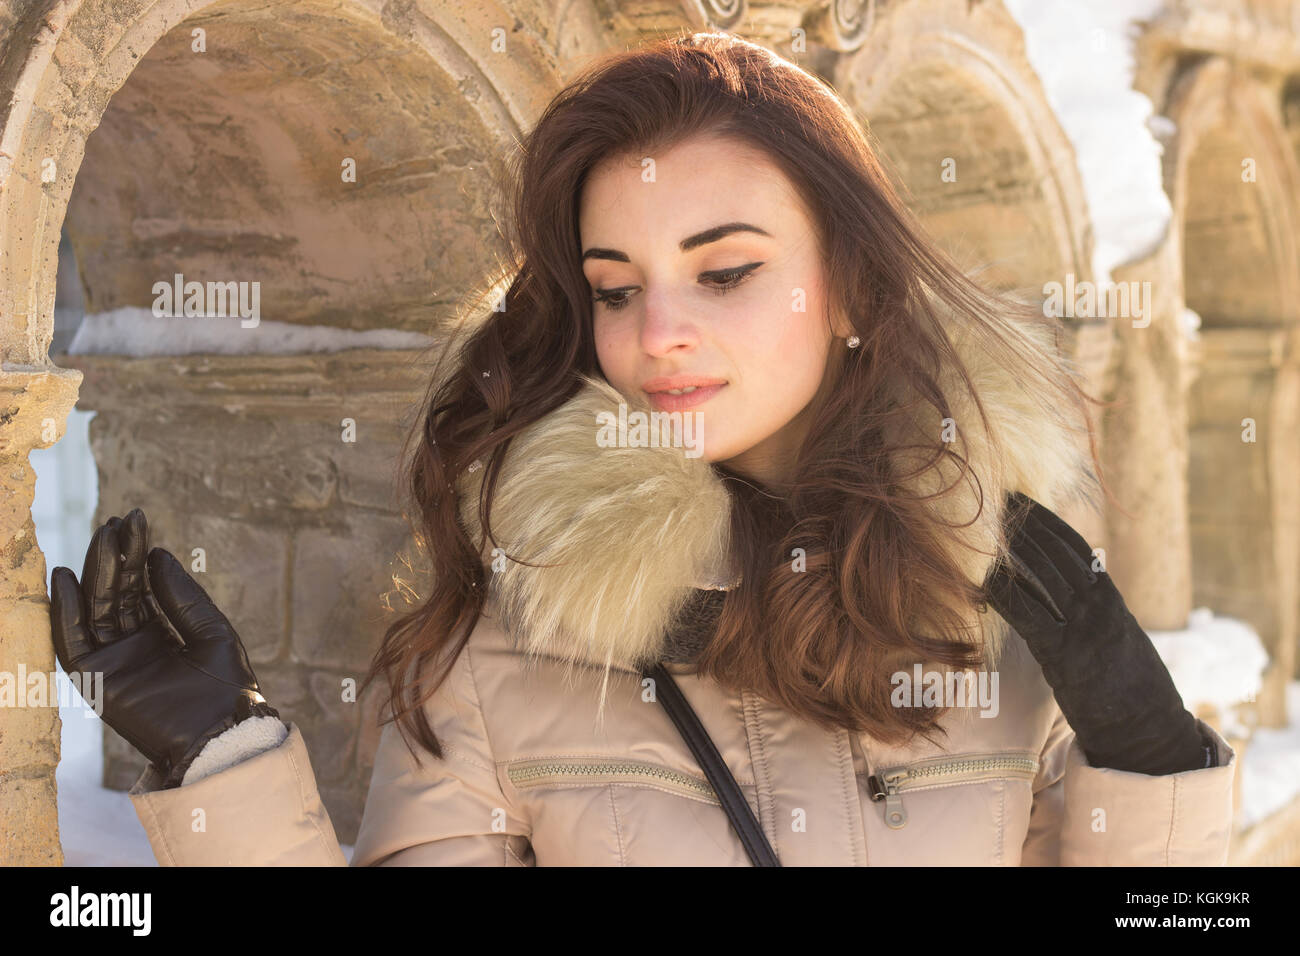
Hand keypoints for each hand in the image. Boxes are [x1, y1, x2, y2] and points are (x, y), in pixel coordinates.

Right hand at [49, 508, 277, 787]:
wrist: (223, 733)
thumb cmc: (227, 687)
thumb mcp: (212, 632)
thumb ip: (182, 597)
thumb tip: (157, 554)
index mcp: (163, 632)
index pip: (141, 586)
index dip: (136, 555)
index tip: (134, 521)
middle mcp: (134, 644)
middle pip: (115, 594)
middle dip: (114, 558)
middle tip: (116, 522)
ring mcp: (115, 661)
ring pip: (95, 610)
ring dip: (95, 574)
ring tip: (101, 539)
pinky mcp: (98, 681)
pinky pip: (74, 643)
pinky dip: (65, 612)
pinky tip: (66, 579)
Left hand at [982, 492, 1211, 774]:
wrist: (1146, 727)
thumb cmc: (1131, 686)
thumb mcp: (1119, 637)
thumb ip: (1097, 610)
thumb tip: (1077, 589)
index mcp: (1110, 598)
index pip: (1076, 547)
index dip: (1047, 521)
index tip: (1024, 500)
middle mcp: (1098, 605)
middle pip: (1054, 553)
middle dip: (1022, 525)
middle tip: (993, 501)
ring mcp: (1082, 627)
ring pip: (1040, 576)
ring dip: (1009, 550)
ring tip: (982, 527)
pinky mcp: (1063, 653)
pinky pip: (1026, 614)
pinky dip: (1001, 593)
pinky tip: (978, 580)